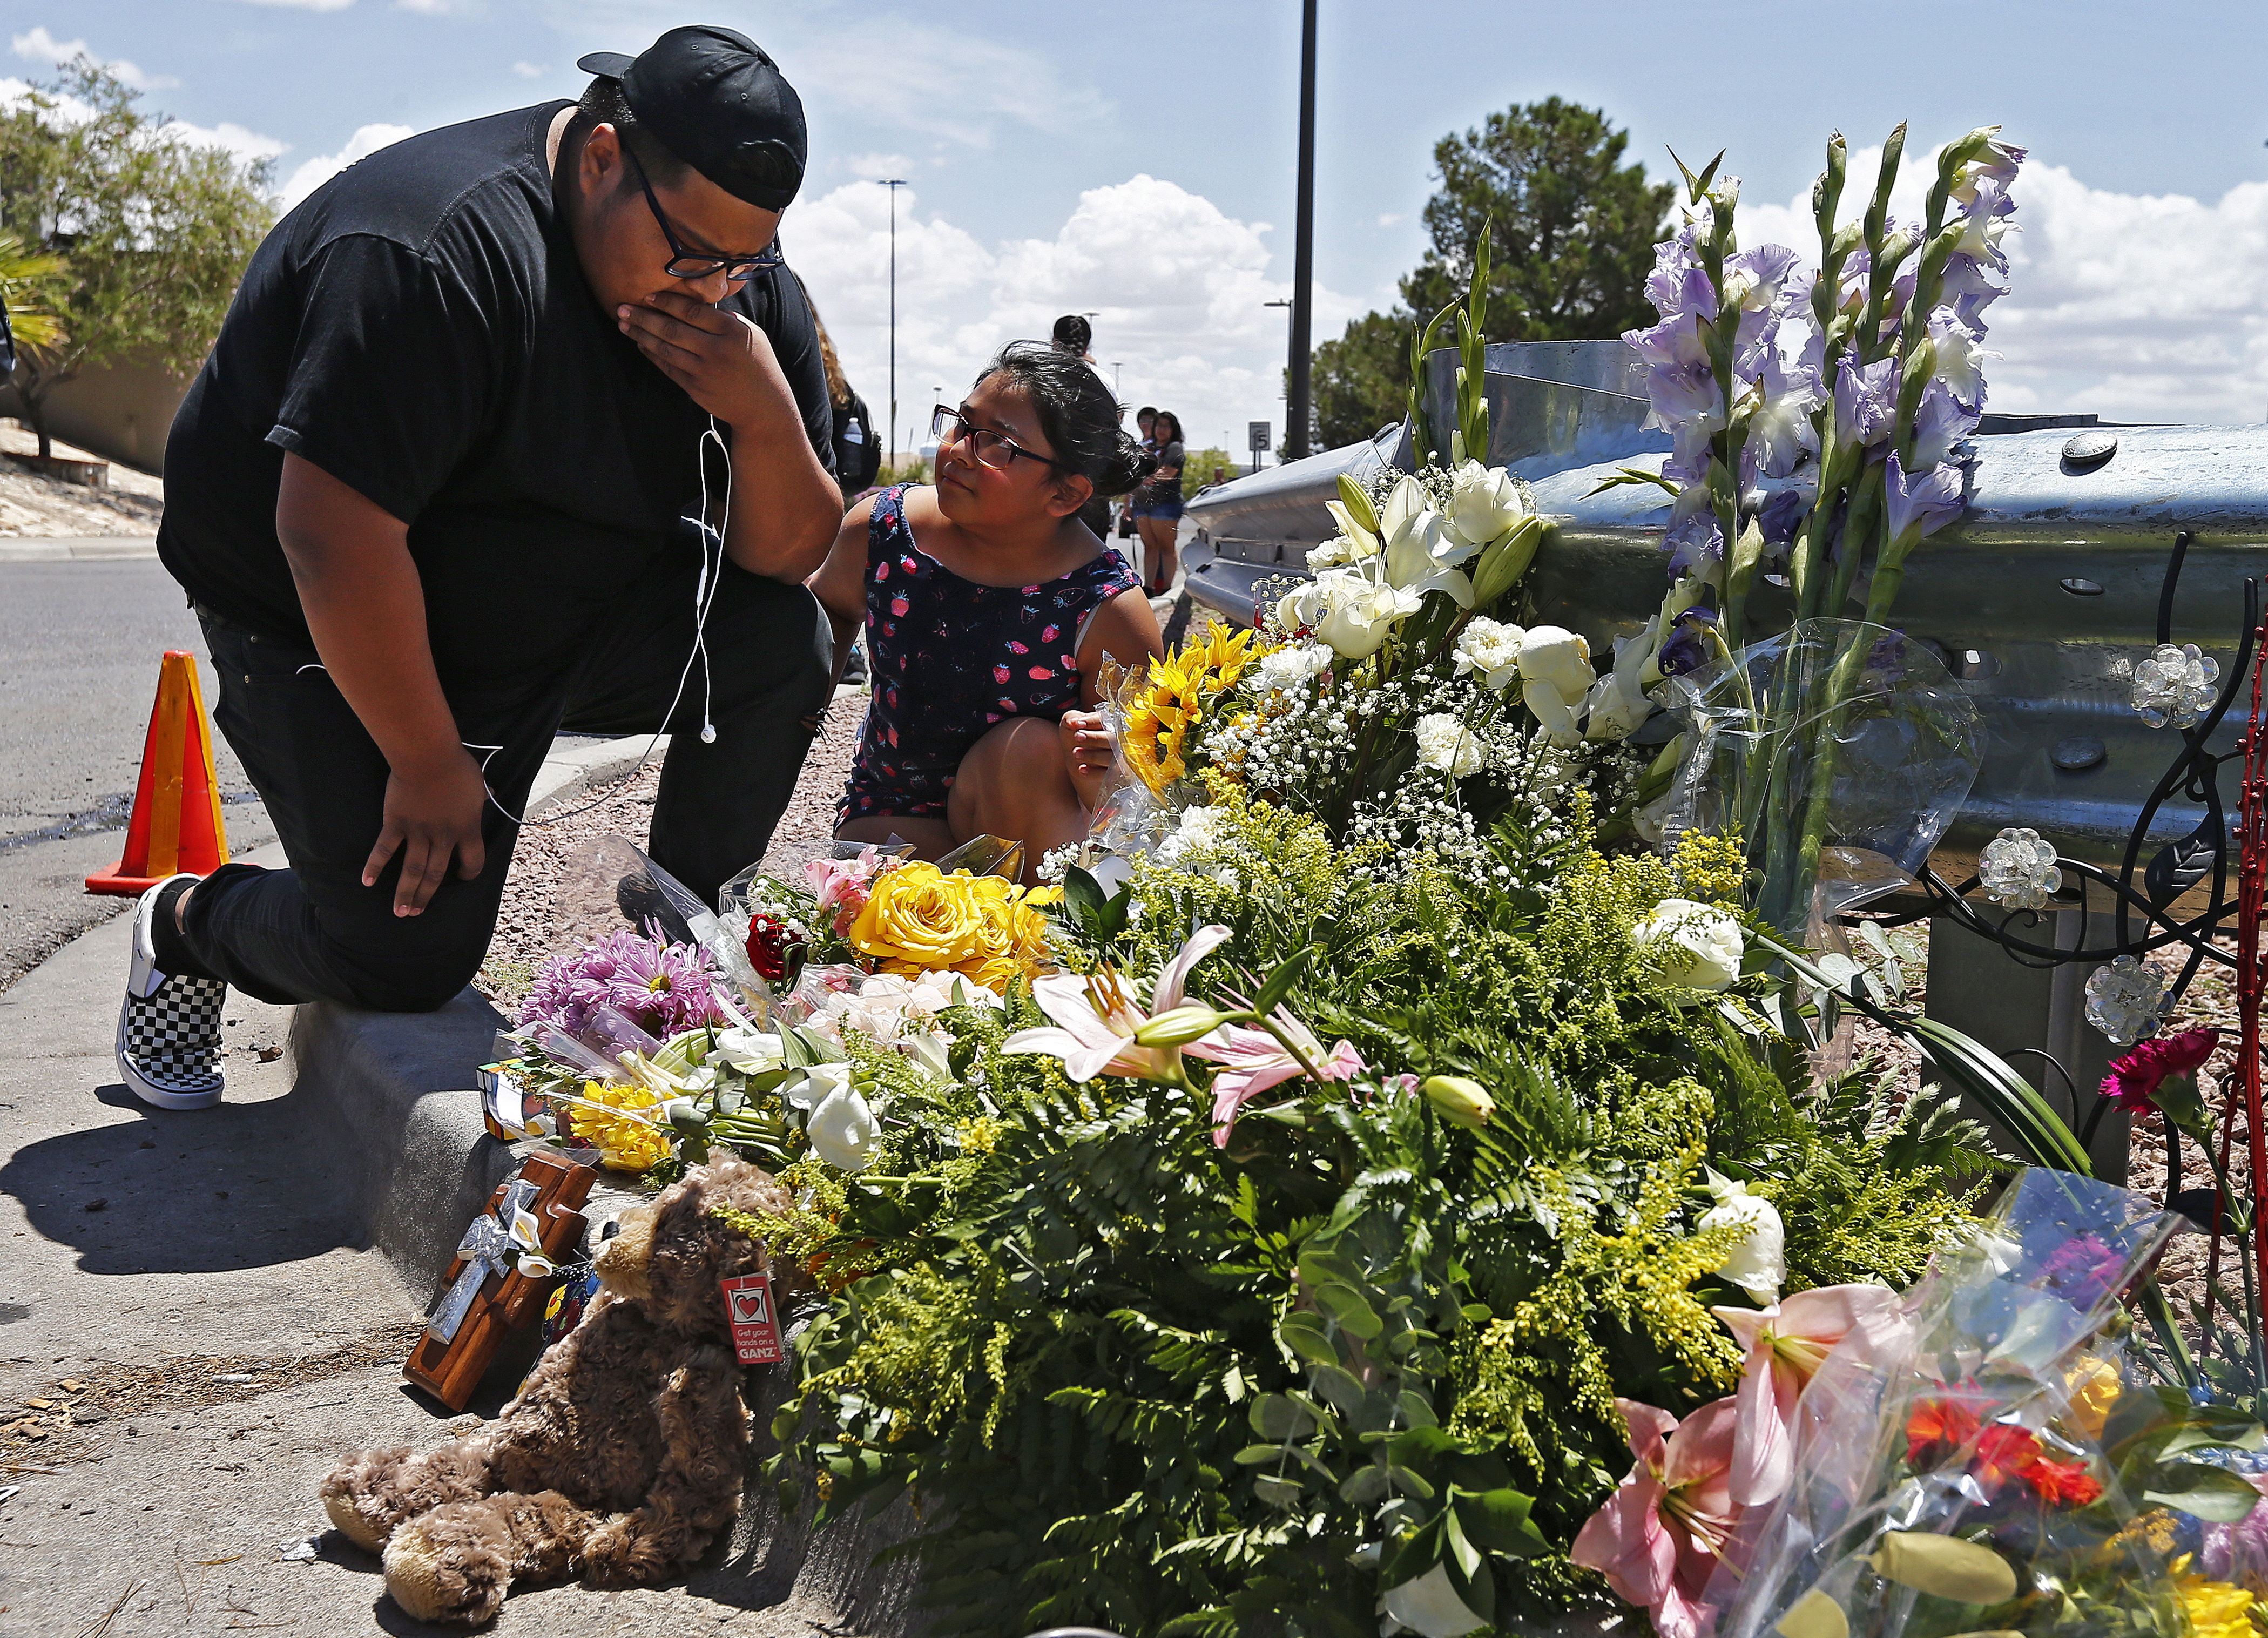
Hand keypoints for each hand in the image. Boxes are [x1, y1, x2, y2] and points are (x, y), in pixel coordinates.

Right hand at [363, 747, 489, 916]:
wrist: (428, 756)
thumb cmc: (456, 766)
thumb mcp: (478, 783)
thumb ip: (482, 795)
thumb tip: (492, 791)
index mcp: (467, 829)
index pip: (474, 861)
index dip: (469, 873)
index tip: (462, 879)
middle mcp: (444, 837)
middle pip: (436, 875)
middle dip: (427, 896)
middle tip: (417, 914)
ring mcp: (419, 832)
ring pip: (412, 870)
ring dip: (406, 893)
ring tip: (401, 912)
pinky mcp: (396, 823)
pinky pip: (384, 849)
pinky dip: (374, 866)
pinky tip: (367, 883)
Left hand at [617, 288, 788, 429]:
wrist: (764, 408)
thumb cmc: (759, 366)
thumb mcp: (752, 336)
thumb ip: (726, 320)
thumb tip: (698, 305)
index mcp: (732, 331)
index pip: (692, 311)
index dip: (666, 301)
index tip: (647, 295)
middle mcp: (716, 349)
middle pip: (672, 328)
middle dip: (643, 317)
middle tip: (622, 308)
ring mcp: (704, 371)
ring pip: (665, 348)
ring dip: (641, 335)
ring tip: (623, 325)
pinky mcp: (696, 388)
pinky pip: (668, 367)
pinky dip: (652, 355)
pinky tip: (640, 345)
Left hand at [1059, 709, 1115, 810]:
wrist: (1079, 766)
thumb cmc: (1076, 741)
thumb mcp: (1069, 726)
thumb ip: (1070, 718)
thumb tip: (1072, 722)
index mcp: (1107, 723)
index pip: (1104, 719)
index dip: (1091, 721)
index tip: (1077, 724)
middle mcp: (1117, 739)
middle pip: (1111, 738)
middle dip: (1093, 738)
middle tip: (1077, 737)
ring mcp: (1118, 757)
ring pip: (1111, 757)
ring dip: (1093, 755)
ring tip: (1075, 753)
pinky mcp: (1117, 774)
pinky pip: (1109, 774)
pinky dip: (1094, 772)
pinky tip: (1081, 769)